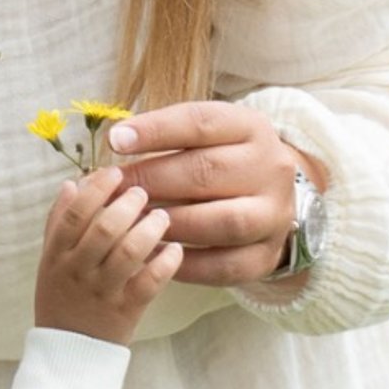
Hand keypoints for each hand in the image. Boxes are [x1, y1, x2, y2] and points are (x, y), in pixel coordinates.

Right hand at [33, 166, 181, 344]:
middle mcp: (77, 271)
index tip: (115, 172)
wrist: (70, 350)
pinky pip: (150, 282)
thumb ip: (58, 223)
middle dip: (128, 205)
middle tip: (143, 193)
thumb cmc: (62, 296)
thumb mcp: (50, 260)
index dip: (96, 188)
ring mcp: (102, 292)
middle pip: (105, 229)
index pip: (75, 213)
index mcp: (57, 255)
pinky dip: (165, 263)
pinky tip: (175, 250)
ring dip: (149, 229)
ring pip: (129, 252)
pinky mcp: (126, 311)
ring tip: (162, 217)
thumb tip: (71, 184)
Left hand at [107, 101, 320, 288]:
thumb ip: (166, 136)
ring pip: (223, 221)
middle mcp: (270, 169)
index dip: (156, 131)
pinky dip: (187, 265)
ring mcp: (273, 215)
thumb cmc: (221, 160)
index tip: (115, 141)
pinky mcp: (267, 256)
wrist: (271, 199)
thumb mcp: (204, 136)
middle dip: (153, 180)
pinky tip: (155, 255)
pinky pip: (226, 266)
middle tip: (115, 189)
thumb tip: (117, 142)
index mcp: (251, 128)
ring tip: (133, 223)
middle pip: (208, 172)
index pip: (202, 122)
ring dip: (172, 223)